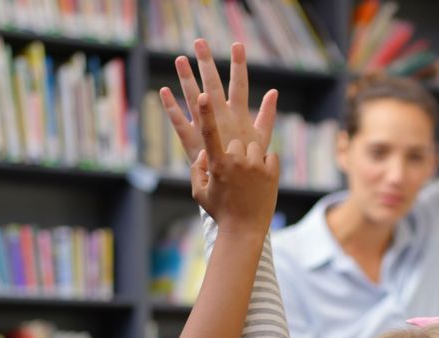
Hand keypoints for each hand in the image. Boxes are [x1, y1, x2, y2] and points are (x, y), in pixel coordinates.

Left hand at [160, 40, 277, 163]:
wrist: (237, 193)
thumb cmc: (249, 166)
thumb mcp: (261, 139)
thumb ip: (267, 114)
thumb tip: (273, 92)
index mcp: (239, 117)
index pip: (240, 85)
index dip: (239, 64)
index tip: (237, 45)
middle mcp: (222, 120)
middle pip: (213, 85)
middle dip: (207, 63)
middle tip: (200, 42)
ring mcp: (205, 129)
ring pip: (193, 98)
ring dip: (186, 77)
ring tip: (180, 58)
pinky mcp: (191, 142)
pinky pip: (179, 122)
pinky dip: (171, 106)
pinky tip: (164, 90)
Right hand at [191, 92, 279, 237]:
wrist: (245, 230)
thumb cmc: (220, 212)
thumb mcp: (199, 193)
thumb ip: (197, 169)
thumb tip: (203, 153)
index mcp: (217, 165)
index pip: (209, 134)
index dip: (205, 114)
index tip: (203, 96)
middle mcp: (237, 162)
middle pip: (236, 144)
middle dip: (235, 155)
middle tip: (236, 177)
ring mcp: (256, 166)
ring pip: (254, 147)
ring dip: (251, 159)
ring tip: (249, 181)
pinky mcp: (273, 171)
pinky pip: (270, 156)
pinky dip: (266, 165)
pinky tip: (261, 182)